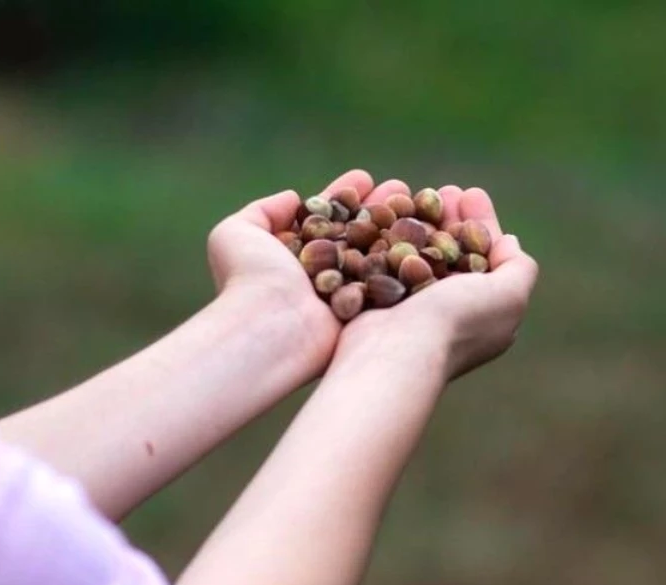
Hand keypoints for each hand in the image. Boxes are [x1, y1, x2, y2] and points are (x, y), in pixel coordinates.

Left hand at [206, 171, 413, 372]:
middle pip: (356, 234)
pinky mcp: (367, 314)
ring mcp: (345, 296)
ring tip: (421, 200)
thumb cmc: (249, 277)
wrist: (269, 325)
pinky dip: (412, 256)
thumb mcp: (234, 234)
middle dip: (378, 208)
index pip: (325, 220)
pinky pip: (393, 280)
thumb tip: (293, 198)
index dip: (344, 197)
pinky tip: (430, 231)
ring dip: (400, 227)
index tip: (365, 177)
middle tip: (400, 186)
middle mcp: (320, 278)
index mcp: (293, 259)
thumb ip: (262, 211)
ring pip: (378, 254)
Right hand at [335, 186, 539, 380]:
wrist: (394, 351)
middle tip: (443, 189)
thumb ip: (519, 267)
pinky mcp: (377, 304)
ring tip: (414, 193)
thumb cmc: (455, 323)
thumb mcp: (509, 296)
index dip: (482, 222)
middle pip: (452, 251)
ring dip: (420, 222)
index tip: (471, 193)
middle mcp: (448, 312)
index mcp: (483, 314)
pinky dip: (390, 236)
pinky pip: (387, 261)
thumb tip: (509, 242)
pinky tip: (388, 214)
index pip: (487, 257)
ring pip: (419, 253)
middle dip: (450, 217)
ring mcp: (410, 308)